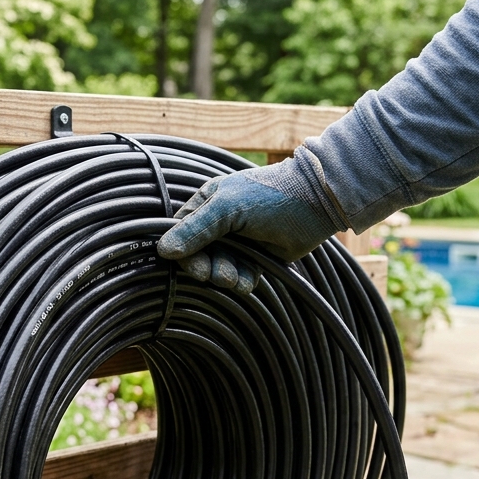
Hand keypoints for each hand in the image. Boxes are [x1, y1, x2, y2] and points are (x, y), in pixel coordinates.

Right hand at [157, 150, 347, 291]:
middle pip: (197, 257)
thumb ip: (196, 229)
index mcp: (206, 205)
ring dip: (224, 278)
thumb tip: (163, 251)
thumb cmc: (269, 196)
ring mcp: (236, 243)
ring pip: (217, 270)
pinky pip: (239, 278)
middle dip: (206, 269)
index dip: (183, 254)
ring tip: (236, 276)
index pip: (179, 235)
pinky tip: (252, 278)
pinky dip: (243, 282)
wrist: (315, 202)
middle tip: (217, 275)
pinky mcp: (255, 259)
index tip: (195, 266)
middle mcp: (217, 225)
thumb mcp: (228, 208)